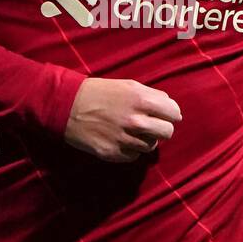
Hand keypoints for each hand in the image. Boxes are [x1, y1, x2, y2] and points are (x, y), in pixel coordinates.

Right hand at [63, 77, 180, 162]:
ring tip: (130, 130)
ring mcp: (125, 139)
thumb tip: (170, 108)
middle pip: (167, 132)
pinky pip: (135, 155)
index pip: (174, 113)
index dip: (171, 114)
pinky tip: (119, 139)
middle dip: (161, 129)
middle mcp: (136, 120)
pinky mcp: (114, 153)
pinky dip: (130, 149)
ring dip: (144, 139)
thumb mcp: (128, 85)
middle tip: (151, 125)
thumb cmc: (100, 93)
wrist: (68, 106)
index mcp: (142, 99)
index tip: (164, 115)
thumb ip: (152, 96)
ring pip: (151, 146)